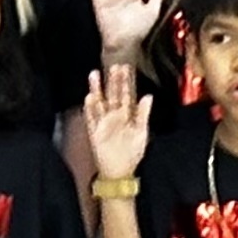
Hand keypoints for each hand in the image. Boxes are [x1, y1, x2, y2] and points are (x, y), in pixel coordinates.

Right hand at [84, 67, 151, 181]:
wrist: (120, 171)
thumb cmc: (132, 152)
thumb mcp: (142, 132)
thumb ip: (143, 114)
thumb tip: (148, 96)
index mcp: (127, 115)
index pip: (126, 94)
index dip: (125, 81)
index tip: (126, 67)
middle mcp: (114, 116)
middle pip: (112, 95)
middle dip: (112, 81)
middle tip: (113, 66)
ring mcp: (103, 123)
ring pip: (99, 102)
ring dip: (96, 89)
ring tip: (94, 75)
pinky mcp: (95, 132)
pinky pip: (91, 118)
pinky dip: (90, 108)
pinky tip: (89, 97)